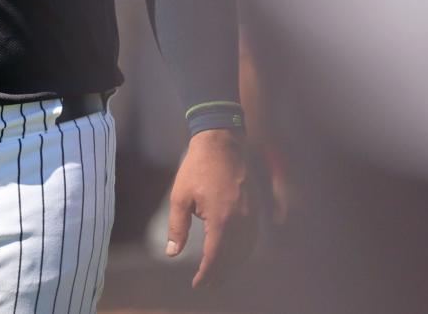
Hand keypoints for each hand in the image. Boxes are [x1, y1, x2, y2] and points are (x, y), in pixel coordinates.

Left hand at [167, 128, 255, 287]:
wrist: (221, 143)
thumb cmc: (197, 168)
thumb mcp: (180, 196)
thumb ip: (177, 227)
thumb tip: (172, 253)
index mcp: (221, 219)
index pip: (215, 256)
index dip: (207, 273)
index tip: (197, 284)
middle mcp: (241, 220)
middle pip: (232, 257)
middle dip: (219, 274)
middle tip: (207, 284)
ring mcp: (251, 215)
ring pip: (244, 250)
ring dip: (232, 265)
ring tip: (218, 274)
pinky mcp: (255, 208)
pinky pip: (252, 238)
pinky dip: (243, 252)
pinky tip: (233, 255)